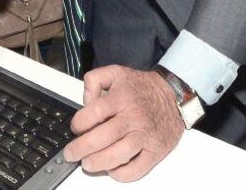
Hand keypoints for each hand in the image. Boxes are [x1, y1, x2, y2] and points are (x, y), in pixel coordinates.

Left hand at [64, 66, 183, 181]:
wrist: (173, 95)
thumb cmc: (142, 87)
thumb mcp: (115, 72)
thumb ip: (94, 80)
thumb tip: (85, 101)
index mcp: (121, 98)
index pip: (94, 113)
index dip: (79, 123)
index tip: (75, 128)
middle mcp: (133, 117)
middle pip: (104, 137)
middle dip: (82, 148)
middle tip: (71, 154)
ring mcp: (145, 135)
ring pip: (120, 154)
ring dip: (100, 162)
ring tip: (87, 164)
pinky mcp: (156, 150)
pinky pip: (139, 168)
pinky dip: (123, 173)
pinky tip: (112, 170)